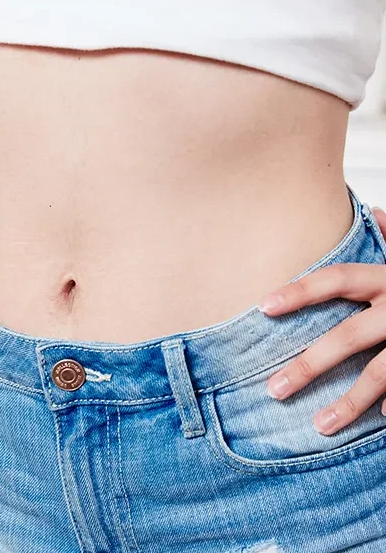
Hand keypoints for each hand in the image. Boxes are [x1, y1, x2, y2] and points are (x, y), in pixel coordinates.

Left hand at [257, 206, 385, 435]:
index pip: (337, 279)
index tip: (263, 306)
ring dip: (349, 403)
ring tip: (318, 426)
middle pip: (348, 336)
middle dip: (309, 364)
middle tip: (273, 389)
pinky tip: (381, 422)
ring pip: (380, 374)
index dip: (300, 290)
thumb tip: (375, 211)